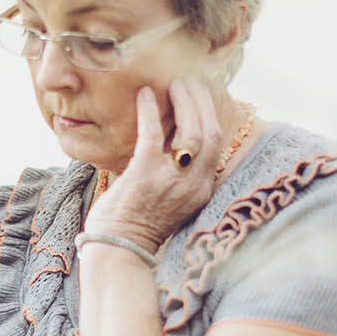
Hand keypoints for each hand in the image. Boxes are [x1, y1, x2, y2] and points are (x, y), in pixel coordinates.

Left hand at [85, 77, 226, 252]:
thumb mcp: (173, 201)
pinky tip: (144, 94)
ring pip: (191, 131)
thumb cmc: (138, 225)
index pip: (217, 145)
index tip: (202, 96)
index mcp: (202, 190)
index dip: (211, 114)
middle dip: (203, 102)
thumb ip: (180, 174)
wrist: (119, 252)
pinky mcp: (146, 174)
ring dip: (184, 102)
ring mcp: (172, 180)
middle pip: (211, 133)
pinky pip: (154, 134)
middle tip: (190, 82)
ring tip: (174, 84)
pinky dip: (149, 110)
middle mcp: (194, 185)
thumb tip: (175, 139)